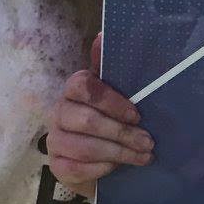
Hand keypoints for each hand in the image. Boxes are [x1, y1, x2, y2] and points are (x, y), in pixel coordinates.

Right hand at [45, 34, 151, 193]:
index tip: (137, 115)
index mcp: (73, 91)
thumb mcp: (118, 95)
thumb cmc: (112, 122)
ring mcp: (54, 140)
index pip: (82, 86)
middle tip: (148, 142)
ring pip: (83, 146)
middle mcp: (59, 112)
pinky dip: (101, 168)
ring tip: (143, 156)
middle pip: (86, 120)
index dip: (111, 101)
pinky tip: (117, 168)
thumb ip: (112, 68)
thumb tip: (103, 35)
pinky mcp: (56, 166)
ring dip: (118, 153)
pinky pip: (75, 167)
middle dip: (122, 133)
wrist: (101, 162)